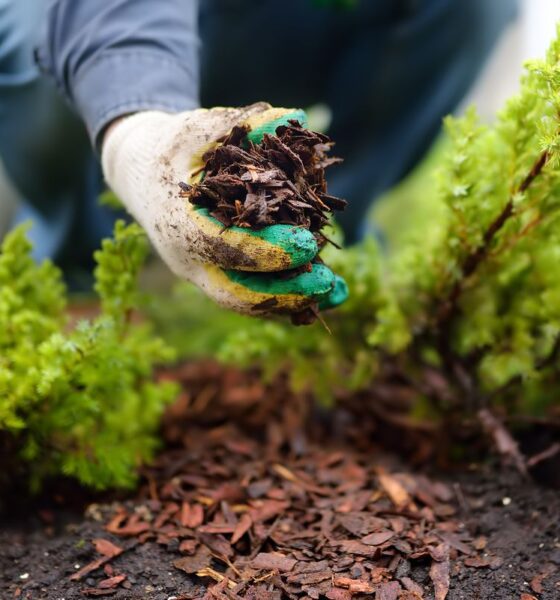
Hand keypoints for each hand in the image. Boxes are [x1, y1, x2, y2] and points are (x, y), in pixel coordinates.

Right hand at [101, 103, 347, 315]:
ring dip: (293, 301)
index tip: (308, 244)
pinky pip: (253, 294)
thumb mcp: (198, 128)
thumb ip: (242, 123)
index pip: (223, 247)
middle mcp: (188, 259)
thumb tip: (294, 118)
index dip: (266, 250)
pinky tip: (326, 293)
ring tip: (338, 293)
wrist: (141, 174)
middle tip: (328, 283)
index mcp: (178, 223)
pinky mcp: (217, 275)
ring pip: (247, 301)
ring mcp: (202, 273)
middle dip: (284, 292)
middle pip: (236, 292)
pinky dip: (288, 297)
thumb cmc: (172, 148)